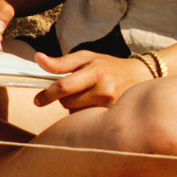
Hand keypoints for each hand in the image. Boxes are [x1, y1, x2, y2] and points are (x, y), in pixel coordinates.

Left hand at [33, 51, 153, 109]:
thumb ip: (61, 62)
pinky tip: (94, 103)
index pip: (65, 86)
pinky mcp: (113, 115)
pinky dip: (85, 112)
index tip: (37, 100)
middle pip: (68, 102)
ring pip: (76, 112)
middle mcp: (105, 90)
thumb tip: (38, 58)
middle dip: (64, 97)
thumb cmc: (107, 65)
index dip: (48, 94)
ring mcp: (110, 105)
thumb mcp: (85, 57)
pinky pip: (88, 118)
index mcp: (96, 72)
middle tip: (75, 89)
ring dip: (75, 105)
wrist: (139, 76)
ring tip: (88, 95)